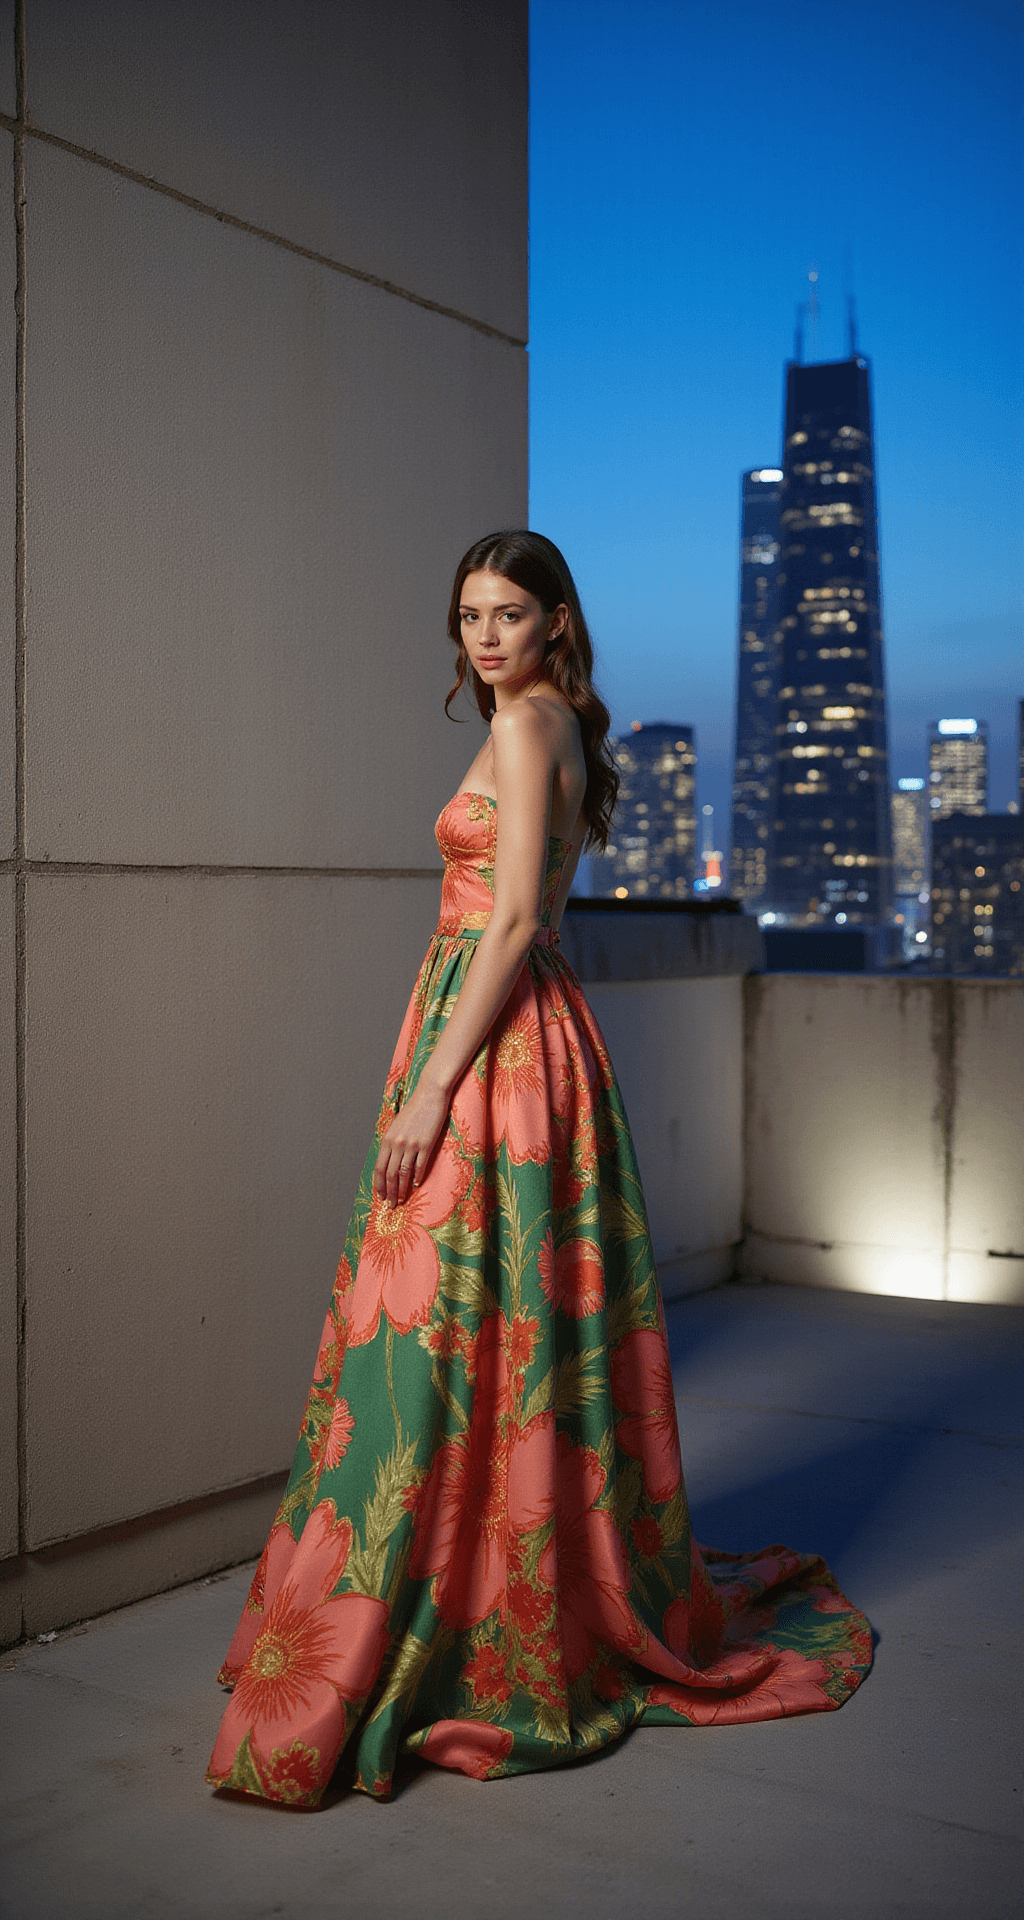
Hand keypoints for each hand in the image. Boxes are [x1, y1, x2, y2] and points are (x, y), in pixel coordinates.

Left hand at [372, 1076, 450, 1208]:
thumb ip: (391, 1143)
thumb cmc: (413, 1110)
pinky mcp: (426, 1144)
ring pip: (403, 1174)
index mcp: (387, 1139)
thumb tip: (389, 1162)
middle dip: (389, 1192)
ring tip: (402, 1200)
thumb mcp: (396, 1125)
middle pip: (389, 1174)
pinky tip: (417, 1184)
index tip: (380, 1196)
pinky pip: (419, 1166)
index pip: (379, 1168)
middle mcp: (396, 1143)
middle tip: (390, 1205)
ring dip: (401, 1189)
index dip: (379, 1185)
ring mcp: (411, 1144)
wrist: (429, 1095)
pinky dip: (417, 1177)